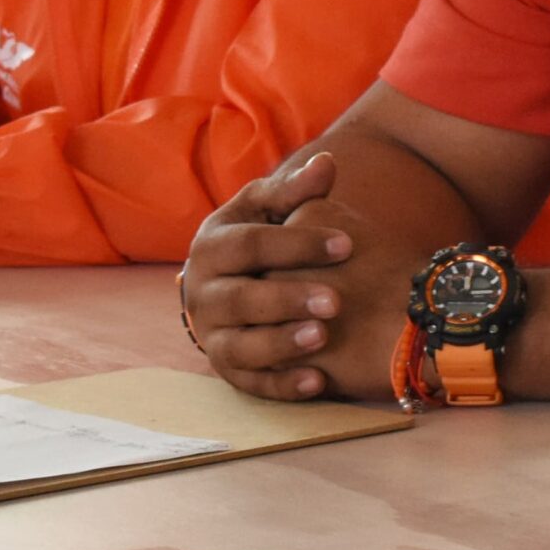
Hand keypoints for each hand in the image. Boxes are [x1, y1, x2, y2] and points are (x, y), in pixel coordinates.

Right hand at [181, 152, 354, 401]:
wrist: (226, 283)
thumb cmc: (258, 238)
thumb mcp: (268, 210)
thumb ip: (295, 190)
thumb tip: (325, 163)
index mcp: (211, 247)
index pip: (251, 244)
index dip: (298, 244)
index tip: (347, 244)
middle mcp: (202, 295)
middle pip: (241, 299)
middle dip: (288, 299)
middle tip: (336, 301)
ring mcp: (213, 336)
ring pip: (242, 346)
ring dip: (282, 344)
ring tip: (322, 337)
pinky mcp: (229, 370)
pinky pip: (252, 383)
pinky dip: (283, 385)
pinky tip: (318, 382)